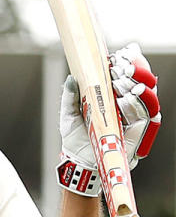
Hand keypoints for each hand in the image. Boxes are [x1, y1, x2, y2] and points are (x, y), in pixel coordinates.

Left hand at [57, 42, 160, 195]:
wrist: (80, 162)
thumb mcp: (69, 115)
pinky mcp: (139, 132)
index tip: (120, 54)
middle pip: (140, 83)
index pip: (126, 76)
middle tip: (122, 65)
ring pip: (146, 97)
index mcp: (111, 98)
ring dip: (137, 86)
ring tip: (123, 80)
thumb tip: (72, 77)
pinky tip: (127, 99)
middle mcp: (126, 105)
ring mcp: (134, 118)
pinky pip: (146, 116)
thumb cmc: (76, 138)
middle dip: (135, 71)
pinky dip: (138, 106)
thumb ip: (70, 96)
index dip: (127, 63)